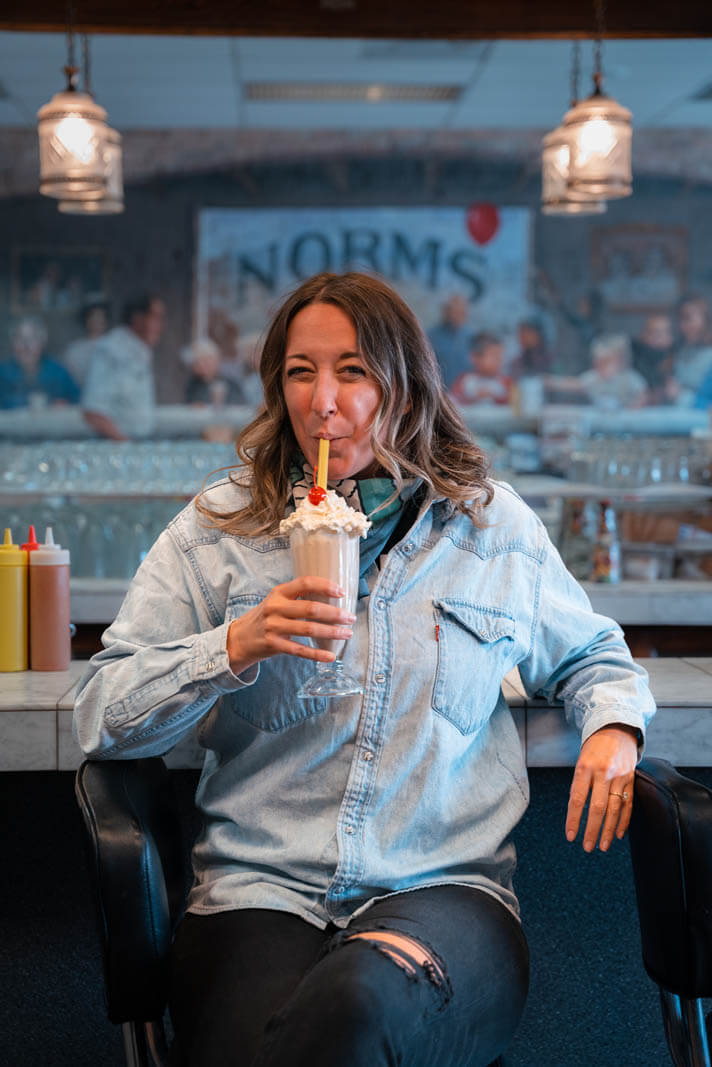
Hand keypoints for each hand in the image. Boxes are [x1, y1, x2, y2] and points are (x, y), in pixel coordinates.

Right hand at [226, 577, 355, 675]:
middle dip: (335, 614)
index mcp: (279, 593)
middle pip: (310, 608)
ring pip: (308, 629)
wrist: (239, 639)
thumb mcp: (277, 601)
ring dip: (331, 632)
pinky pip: (300, 650)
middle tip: (351, 617)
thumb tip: (332, 598)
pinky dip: (317, 654)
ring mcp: (274, 627)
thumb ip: (298, 598)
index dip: (325, 586)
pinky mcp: (274, 645)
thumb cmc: (266, 617)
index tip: (342, 592)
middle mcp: (276, 608)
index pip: (305, 583)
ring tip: (347, 634)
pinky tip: (331, 656)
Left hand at [565, 725, 638, 851]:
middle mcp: (603, 773)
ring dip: (607, 830)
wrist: (616, 729)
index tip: (570, 836)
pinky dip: (623, 821)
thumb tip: (575, 811)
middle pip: (597, 807)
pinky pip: (628, 804)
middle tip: (587, 847)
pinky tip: (617, 834)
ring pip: (614, 809)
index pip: (577, 799)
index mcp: (585, 768)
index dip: (573, 820)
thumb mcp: (581, 761)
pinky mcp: (631, 779)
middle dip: (591, 830)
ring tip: (602, 846)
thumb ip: (579, 784)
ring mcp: (619, 776)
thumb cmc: (594, 748)